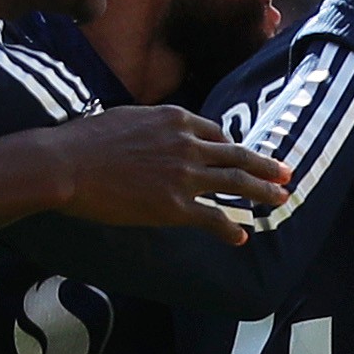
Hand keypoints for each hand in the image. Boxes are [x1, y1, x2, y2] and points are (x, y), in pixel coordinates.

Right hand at [44, 105, 291, 242]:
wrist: (67, 163)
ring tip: (280, 199)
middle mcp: (188, 144)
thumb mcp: (126, 117)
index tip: (240, 155)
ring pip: (235, 183)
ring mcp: (184, 176)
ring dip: (262, 193)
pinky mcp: (174, 206)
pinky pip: (213, 218)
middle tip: (286, 173)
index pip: (215, 133)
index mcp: (176, 119)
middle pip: (237, 155)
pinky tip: (241, 237)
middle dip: (264, 166)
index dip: (230, 147)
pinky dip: (230, 228)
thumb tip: (154, 131)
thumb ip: (151, 124)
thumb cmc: (85, 139)